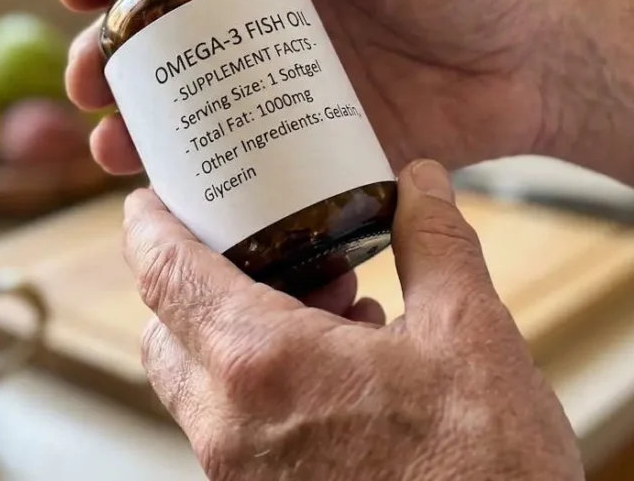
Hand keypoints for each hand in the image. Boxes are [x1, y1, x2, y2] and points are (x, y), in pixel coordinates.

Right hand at [59, 0, 564, 174]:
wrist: (546, 65)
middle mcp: (275, 25)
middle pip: (169, 41)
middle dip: (114, 62)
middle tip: (87, 85)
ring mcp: (292, 91)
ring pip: (197, 110)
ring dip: (144, 129)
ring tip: (111, 150)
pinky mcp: (319, 150)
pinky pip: (251, 167)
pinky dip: (208, 183)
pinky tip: (178, 197)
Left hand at [124, 159, 581, 480]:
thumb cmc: (484, 468)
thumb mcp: (471, 334)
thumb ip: (433, 242)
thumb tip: (420, 182)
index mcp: (263, 364)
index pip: (164, 275)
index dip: (149, 224)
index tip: (150, 197)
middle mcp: (230, 425)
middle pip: (166, 329)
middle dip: (201, 278)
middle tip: (268, 245)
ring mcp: (242, 473)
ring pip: (197, 382)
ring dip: (237, 330)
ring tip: (331, 304)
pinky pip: (232, 426)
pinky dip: (261, 381)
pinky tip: (344, 365)